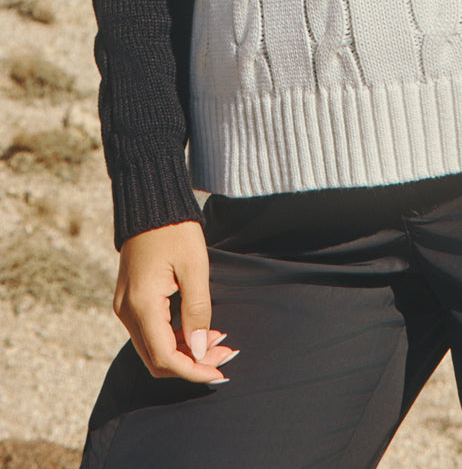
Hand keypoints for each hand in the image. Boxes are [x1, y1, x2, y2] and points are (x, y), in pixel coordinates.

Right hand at [113, 220, 237, 382]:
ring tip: (218, 341)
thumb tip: (201, 350)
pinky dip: (174, 338)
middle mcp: (127, 312)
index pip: (165, 357)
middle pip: (157, 359)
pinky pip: (150, 332)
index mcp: (141, 305)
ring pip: (153, 348)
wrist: (150, 203)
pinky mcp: (129, 301)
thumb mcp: (195, 267)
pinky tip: (199, 329)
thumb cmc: (175, 230)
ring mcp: (125, 307)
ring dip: (185, 352)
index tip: (220, 371)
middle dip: (192, 364)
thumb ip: (198, 311)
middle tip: (224, 355)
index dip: (193, 370)